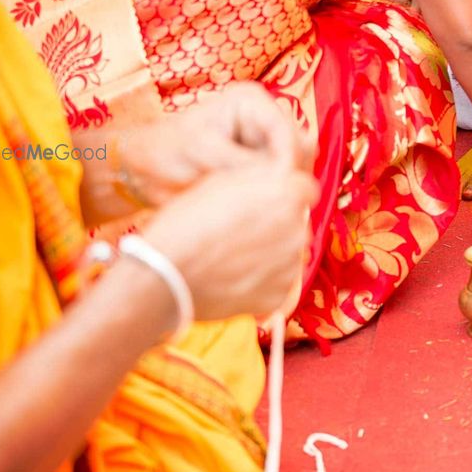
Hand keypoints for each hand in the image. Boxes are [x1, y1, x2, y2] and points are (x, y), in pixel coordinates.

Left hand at [119, 83, 313, 206]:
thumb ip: (245, 164)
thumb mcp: (203, 154)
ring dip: (284, 186)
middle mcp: (265, 115)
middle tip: (272, 203)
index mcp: (251, 101)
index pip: (289, 133)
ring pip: (297, 166)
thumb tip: (281, 180)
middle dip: (289, 175)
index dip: (288, 164)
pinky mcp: (262, 162)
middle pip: (301, 148)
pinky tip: (258, 206)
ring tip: (263, 206)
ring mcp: (265, 140)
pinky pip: (282, 178)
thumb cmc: (165, 152)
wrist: (144, 169)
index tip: (279, 193)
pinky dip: (275, 193)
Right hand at [144, 163, 318, 319]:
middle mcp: (297, 230)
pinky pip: (277, 283)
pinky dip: (261, 281)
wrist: (166, 274)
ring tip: (232, 256)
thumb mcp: (222, 180)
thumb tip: (279, 177)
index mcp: (287, 195)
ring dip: (270, 253)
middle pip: (296, 222)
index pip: (305, 189)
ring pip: (288, 253)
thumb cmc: (187, 222)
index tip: (266, 199)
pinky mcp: (279, 296)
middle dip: (276, 224)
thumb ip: (260, 176)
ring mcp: (290, 266)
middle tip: (241, 230)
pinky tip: (232, 276)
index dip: (285, 192)